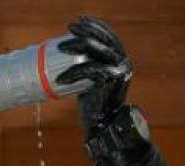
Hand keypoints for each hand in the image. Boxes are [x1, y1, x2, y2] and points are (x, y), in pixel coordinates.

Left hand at [56, 17, 132, 133]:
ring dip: (77, 45)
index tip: (78, 22)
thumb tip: (69, 53)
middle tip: (69, 27)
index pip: (108, 36)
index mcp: (119, 58)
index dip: (94, 26)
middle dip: (85, 30)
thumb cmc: (94, 102)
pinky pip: (89, 69)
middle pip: (103, 38)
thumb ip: (88, 66)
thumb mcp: (91, 80)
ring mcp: (119, 69)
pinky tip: (61, 79)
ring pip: (96, 50)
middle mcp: (122, 61)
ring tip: (61, 47)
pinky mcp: (111, 79)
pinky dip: (73, 73)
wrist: (102, 124)